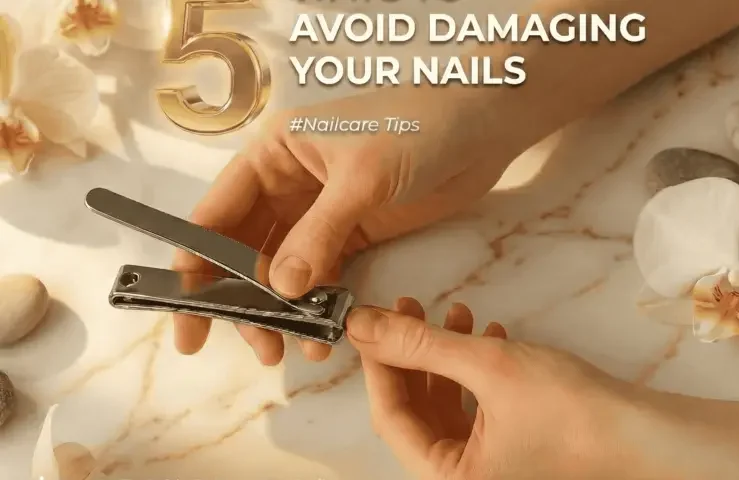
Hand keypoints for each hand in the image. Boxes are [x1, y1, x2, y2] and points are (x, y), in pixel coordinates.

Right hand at [172, 86, 515, 364]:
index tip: (187, 313)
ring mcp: (320, 212)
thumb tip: (282, 291)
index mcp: (273, 155)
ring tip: (291, 348)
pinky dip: (319, 304)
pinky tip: (323, 331)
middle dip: (243, 299)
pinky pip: (323, 274)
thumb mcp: (361, 178)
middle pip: (246, 250)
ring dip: (283, 310)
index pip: (219, 213)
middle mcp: (288, 185)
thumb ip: (319, 234)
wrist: (482, 126)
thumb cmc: (416, 129)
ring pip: (284, 269)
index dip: (197, 264)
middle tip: (256, 346)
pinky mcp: (353, 233)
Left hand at [347, 299, 638, 479]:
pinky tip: (490, 336)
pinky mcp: (513, 448)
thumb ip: (420, 344)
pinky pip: (477, 407)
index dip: (379, 364)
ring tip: (460, 314)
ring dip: (448, 356)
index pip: (390, 417)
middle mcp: (465, 479)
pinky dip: (477, 370)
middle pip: (417, 409)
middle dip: (415, 353)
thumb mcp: (487, 366)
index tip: (374, 321)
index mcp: (450, 479)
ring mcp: (490, 466)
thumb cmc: (573, 412)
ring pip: (448, 403)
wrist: (649, 435)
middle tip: (411, 308)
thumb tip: (362, 326)